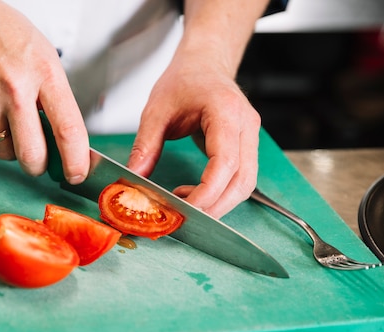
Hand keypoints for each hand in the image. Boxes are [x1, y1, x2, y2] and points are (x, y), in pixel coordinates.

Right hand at [0, 1, 88, 183]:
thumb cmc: (6, 37)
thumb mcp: (45, 59)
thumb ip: (56, 99)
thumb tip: (65, 142)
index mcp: (45, 74)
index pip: (68, 129)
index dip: (75, 160)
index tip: (77, 174)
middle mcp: (16, 89)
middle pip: (32, 155)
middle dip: (38, 166)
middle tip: (39, 159)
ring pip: (5, 152)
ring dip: (10, 147)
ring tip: (9, 120)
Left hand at [127, 49, 259, 218]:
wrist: (204, 63)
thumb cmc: (184, 79)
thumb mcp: (156, 111)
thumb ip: (145, 146)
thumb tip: (133, 178)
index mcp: (225, 112)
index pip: (224, 164)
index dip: (206, 192)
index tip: (184, 208)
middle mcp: (245, 125)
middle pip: (242, 181)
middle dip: (214, 206)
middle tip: (184, 217)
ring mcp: (250, 136)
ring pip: (246, 184)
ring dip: (219, 203)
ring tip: (186, 205)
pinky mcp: (247, 144)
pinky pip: (240, 178)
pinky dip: (221, 193)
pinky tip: (195, 194)